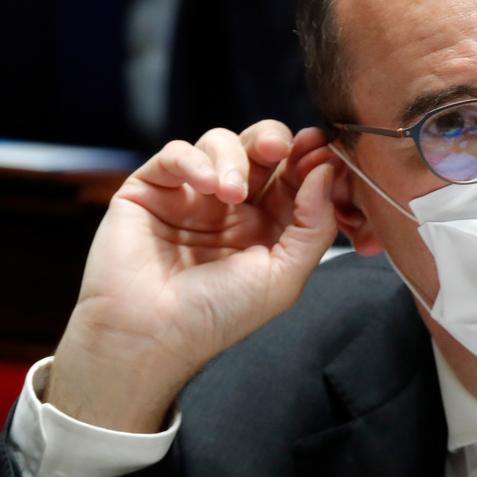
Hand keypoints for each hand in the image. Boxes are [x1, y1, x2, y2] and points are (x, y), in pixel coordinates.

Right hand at [46, 122, 337, 432]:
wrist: (149, 335)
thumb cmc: (217, 315)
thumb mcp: (283, 276)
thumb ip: (314, 225)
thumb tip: (326, 171)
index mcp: (267, 225)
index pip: (294, 176)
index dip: (308, 159)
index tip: (321, 148)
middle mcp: (231, 206)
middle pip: (260, 149)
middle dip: (275, 140)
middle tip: (281, 147)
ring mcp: (191, 195)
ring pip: (221, 143)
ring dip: (233, 158)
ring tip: (231, 194)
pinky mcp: (151, 188)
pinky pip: (175, 153)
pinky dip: (193, 161)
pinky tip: (204, 187)